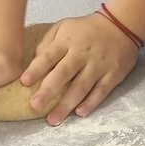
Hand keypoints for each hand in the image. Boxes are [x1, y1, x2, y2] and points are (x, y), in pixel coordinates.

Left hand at [18, 14, 139, 123]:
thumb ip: (47, 43)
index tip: (24, 82)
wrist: (120, 25)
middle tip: (35, 106)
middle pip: (64, 73)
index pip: (49, 56)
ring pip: (81, 86)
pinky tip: (80, 113)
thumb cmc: (86, 30)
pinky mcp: (113, 73)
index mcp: (67, 41)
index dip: (36, 69)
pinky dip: (91, 102)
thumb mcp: (64, 27)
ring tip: (53, 119)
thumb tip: (34, 64)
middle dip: (49, 90)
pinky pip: (101, 90)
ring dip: (67, 104)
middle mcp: (82, 54)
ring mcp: (98, 65)